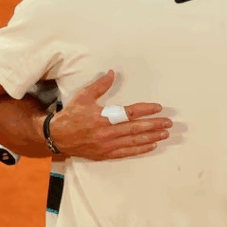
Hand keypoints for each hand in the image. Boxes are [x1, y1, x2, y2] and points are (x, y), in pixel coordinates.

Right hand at [47, 70, 172, 159]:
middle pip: (136, 128)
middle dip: (154, 125)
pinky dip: (140, 149)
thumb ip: (100, 85)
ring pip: (133, 141)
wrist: (57, 137)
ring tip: (165, 134)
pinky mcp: (105, 154)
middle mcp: (107, 133)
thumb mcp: (84, 97)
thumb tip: (112, 73)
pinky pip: (126, 152)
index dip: (146, 110)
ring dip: (151, 137)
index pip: (130, 113)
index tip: (158, 108)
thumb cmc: (71, 115)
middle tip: (168, 123)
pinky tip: (151, 145)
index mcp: (103, 117)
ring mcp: (107, 145)